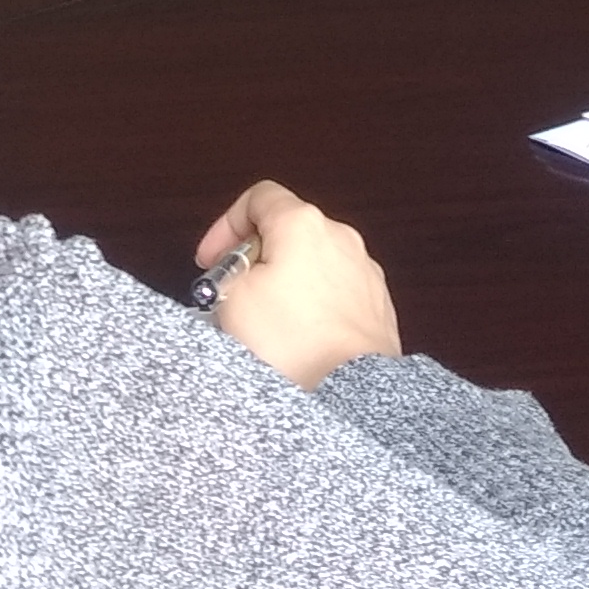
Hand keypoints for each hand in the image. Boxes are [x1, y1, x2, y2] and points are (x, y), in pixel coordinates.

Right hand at [195, 180, 403, 387]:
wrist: (350, 390)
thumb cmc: (296, 343)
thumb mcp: (232, 299)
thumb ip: (229, 274)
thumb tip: (237, 278)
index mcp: (303, 223)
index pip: (259, 198)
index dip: (226, 226)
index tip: (212, 260)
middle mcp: (340, 238)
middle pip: (286, 233)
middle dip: (254, 261)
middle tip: (233, 295)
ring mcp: (363, 272)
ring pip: (312, 267)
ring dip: (284, 287)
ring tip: (264, 327)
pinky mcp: (375, 305)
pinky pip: (334, 296)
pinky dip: (314, 310)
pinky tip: (298, 342)